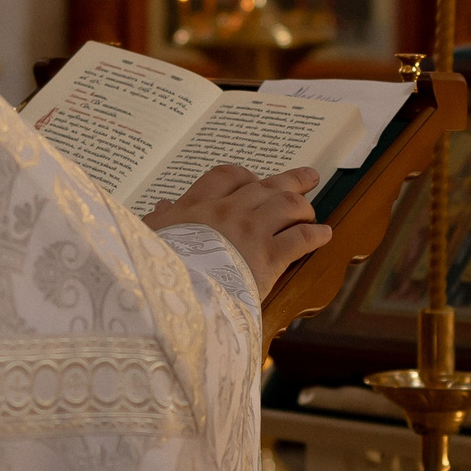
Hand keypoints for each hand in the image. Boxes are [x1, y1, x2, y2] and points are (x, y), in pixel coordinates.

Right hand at [144, 165, 331, 296]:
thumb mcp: (147, 238)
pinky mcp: (268, 256)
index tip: (255, 180)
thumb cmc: (154, 268)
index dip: (246, 176)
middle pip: (267, 186)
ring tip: (312, 213)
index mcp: (198, 206)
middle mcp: (229, 211)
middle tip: (309, 177)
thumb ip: (159, 221)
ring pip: (288, 206)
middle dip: (291, 180)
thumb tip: (162, 206)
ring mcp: (251, 231)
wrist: (170, 294)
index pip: (226, 177)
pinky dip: (315, 235)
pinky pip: (300, 239)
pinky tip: (324, 235)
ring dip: (304, 208)